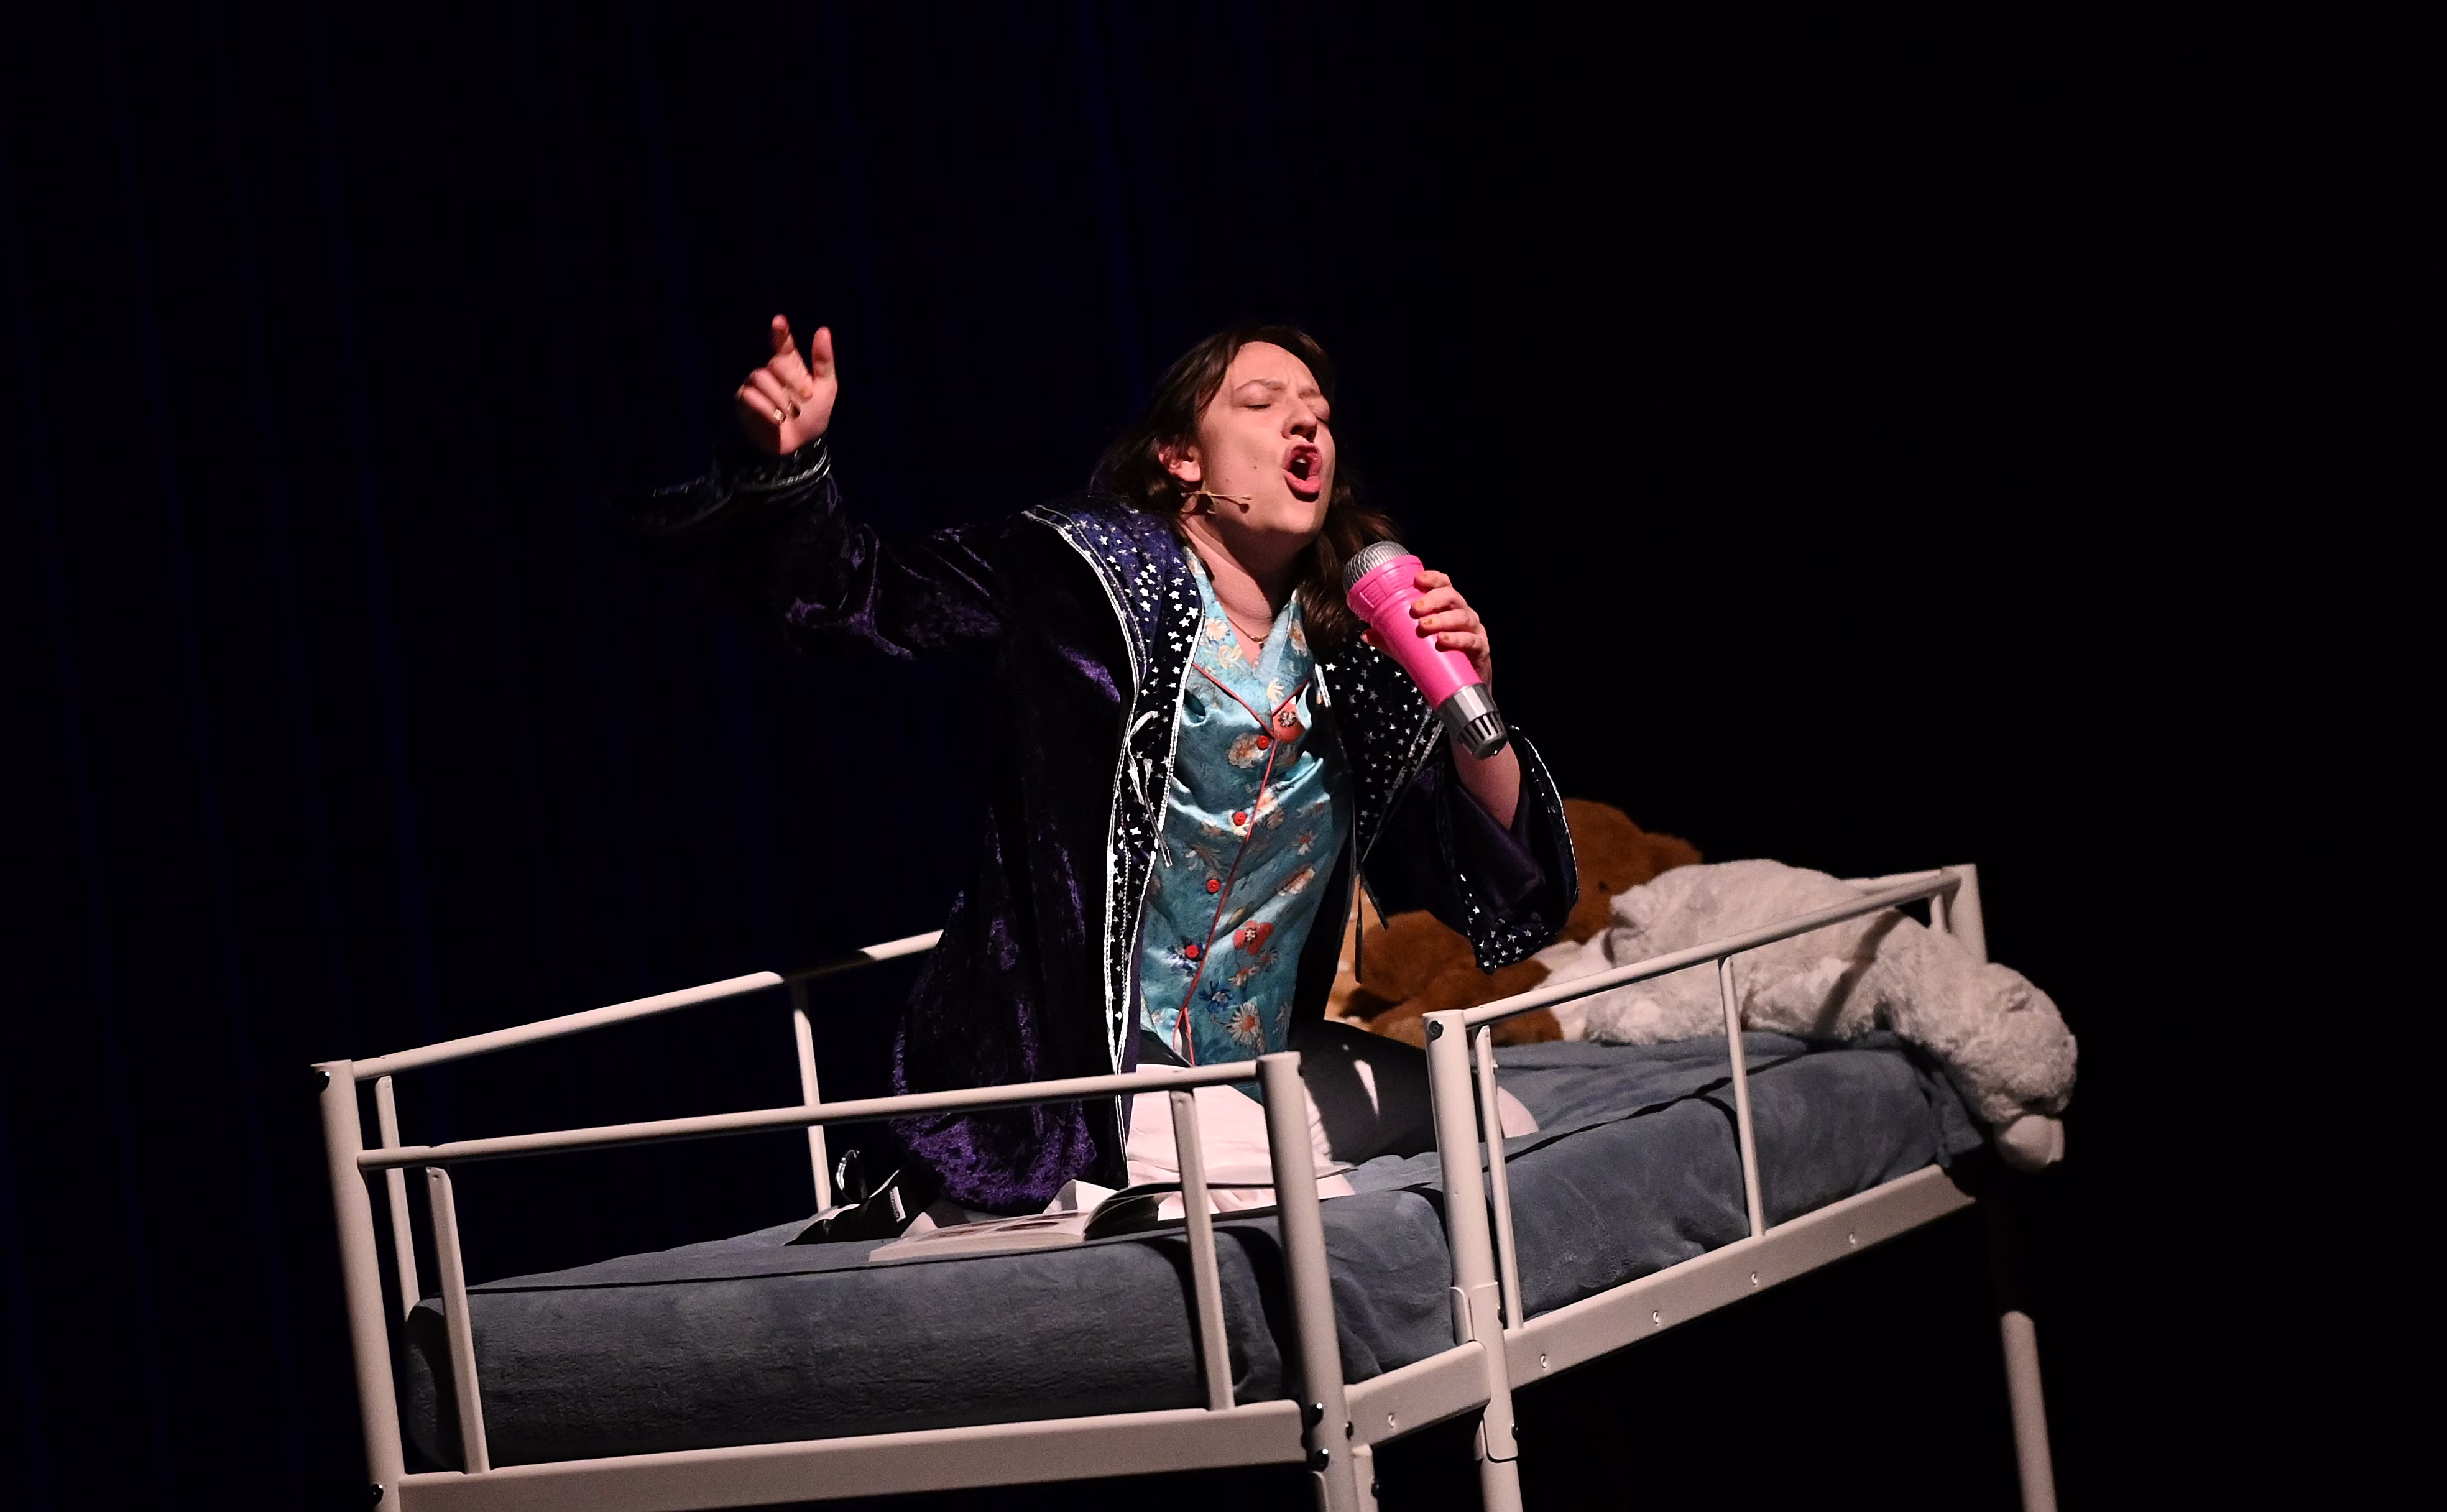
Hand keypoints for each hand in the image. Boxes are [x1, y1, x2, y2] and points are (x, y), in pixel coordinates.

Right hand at [734, 316, 837, 455]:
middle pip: (775, 363)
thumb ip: (824, 361)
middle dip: (793, 379)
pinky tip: (778, 420)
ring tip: (791, 414)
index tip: (779, 321)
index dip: (780, 332)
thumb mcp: (826, 389)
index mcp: (790, 365)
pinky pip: (750, 397)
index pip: (782, 343)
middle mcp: (770, 372)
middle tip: (807, 397)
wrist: (799, 448)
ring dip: (780, 397)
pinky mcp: (743, 403)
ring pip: (761, 378)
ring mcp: (755, 386)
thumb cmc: (812, 418)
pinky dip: (767, 408)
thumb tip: (823, 329)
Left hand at [1364, 569, 1494, 686]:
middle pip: (1453, 597)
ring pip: (1462, 617)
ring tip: (1424, 626)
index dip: (1432, 579)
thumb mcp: (1411, 647)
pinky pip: (1471, 640)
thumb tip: (1365, 634)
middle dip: (1433, 600)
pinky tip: (1443, 640)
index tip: (1416, 580)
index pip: (1444, 585)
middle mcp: (1463, 614)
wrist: (1461, 685)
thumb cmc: (1438, 658)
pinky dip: (1457, 639)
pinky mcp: (1480, 649)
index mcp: (1448, 607)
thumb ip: (1390, 640)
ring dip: (1442, 619)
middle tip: (1415, 609)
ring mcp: (1474, 630)